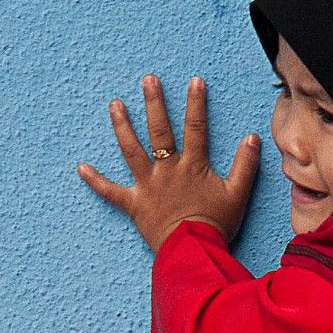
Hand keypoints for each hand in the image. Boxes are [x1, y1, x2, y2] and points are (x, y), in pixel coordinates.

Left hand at [78, 73, 260, 250]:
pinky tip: (81, 167)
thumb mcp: (238, 194)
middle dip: (154, 103)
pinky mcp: (134, 205)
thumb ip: (245, 165)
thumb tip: (252, 138)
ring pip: (132, 151)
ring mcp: (148, 186)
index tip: (194, 81)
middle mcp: (167, 170)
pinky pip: (110, 192)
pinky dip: (95, 181)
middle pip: (159, 131)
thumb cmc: (215, 225)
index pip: (196, 128)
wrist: (193, 252)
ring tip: (114, 104)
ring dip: (122, 127)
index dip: (195, 104)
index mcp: (193, 166)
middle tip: (148, 80)